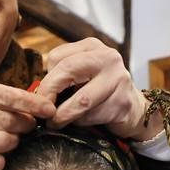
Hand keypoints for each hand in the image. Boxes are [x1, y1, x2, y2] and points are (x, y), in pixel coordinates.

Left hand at [35, 38, 160, 140]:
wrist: (133, 109)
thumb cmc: (99, 93)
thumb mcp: (80, 76)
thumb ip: (61, 78)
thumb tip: (36, 94)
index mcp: (92, 46)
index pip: (57, 57)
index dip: (45, 79)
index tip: (41, 97)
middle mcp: (108, 57)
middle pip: (67, 70)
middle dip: (50, 93)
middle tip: (42, 111)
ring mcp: (119, 78)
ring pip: (81, 99)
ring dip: (63, 115)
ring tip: (55, 123)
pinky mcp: (123, 102)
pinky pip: (93, 115)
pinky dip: (82, 123)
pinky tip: (83, 122)